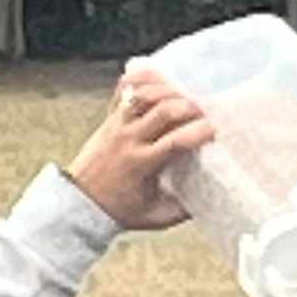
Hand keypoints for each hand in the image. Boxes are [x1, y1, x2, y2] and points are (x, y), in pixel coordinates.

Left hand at [64, 64, 215, 232]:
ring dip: (170, 91)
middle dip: (190, 107)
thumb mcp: (156, 217)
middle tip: (202, 114)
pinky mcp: (111, 115)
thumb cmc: (121, 209)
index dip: (199, 133)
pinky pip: (125, 88)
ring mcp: (118, 123)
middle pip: (164, 110)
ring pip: (145, 94)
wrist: (83, 201)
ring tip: (185, 98)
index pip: (175, 141)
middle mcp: (129, 139)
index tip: (212, 132)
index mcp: (141, 164)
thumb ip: (183, 211)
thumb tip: (211, 197)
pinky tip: (160, 82)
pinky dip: (143, 79)